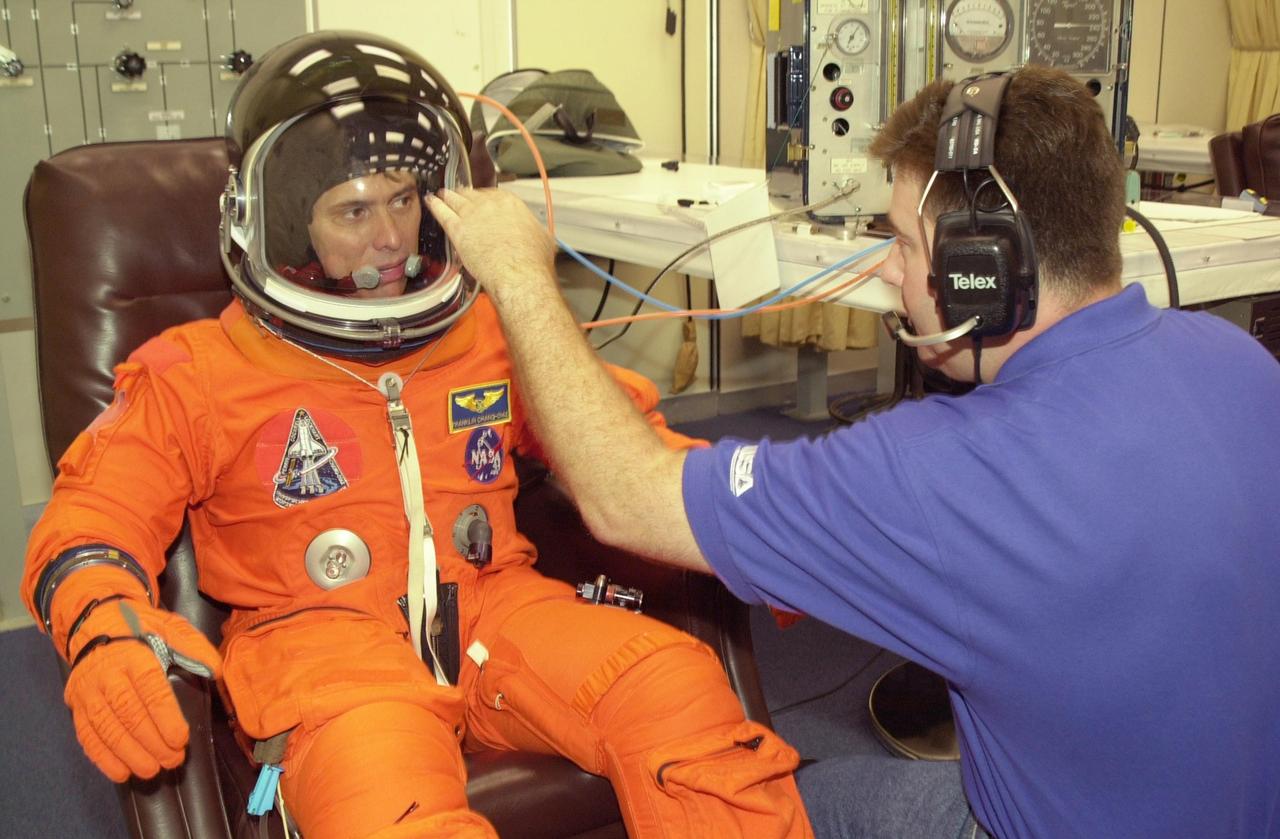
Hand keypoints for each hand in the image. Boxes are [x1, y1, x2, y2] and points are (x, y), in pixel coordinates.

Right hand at [63, 599, 221, 781]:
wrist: (95, 622)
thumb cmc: (140, 628)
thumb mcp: (171, 627)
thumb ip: (194, 647)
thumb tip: (216, 670)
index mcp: (134, 655)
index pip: (150, 691)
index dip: (166, 718)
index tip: (181, 739)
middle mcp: (107, 675)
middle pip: (129, 715)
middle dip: (152, 743)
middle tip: (173, 760)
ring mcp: (88, 692)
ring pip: (107, 729)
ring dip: (130, 755)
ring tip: (152, 770)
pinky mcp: (77, 706)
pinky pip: (87, 736)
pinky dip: (103, 758)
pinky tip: (121, 772)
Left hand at [426, 188, 557, 297]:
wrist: (518, 273)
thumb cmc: (532, 260)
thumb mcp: (543, 238)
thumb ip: (535, 231)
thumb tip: (538, 235)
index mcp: (510, 203)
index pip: (493, 195)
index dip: (485, 198)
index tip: (483, 201)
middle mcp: (489, 204)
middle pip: (472, 195)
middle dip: (465, 194)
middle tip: (460, 195)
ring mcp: (471, 215)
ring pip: (455, 199)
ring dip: (448, 195)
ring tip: (442, 193)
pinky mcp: (458, 230)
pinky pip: (442, 213)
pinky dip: (435, 206)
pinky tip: (431, 201)